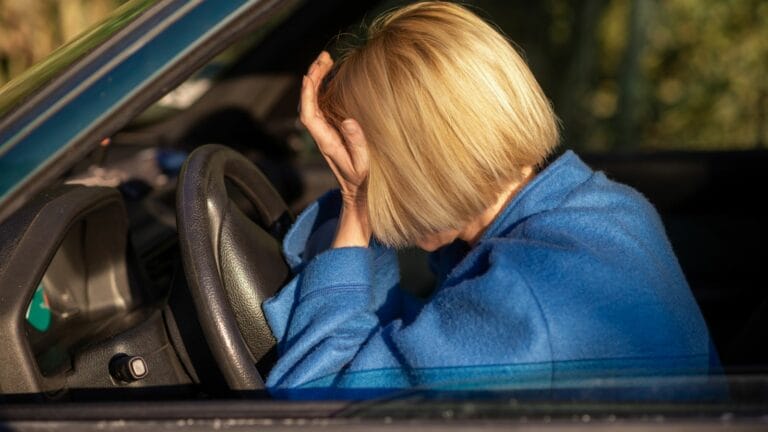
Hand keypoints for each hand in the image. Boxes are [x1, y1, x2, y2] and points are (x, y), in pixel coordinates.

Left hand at [300, 52, 370, 246]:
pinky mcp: (335, 133)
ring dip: (320, 81)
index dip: (308, 92)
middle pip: (310, 102)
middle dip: (314, 78)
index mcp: (326, 142)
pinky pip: (326, 107)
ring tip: (329, 61)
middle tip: (325, 57)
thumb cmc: (362, 184)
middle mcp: (323, 135)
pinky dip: (329, 90)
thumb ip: (356, 144)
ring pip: (316, 102)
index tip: (312, 73)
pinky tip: (337, 79)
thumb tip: (347, 119)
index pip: (309, 113)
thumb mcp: (363, 166)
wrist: (359, 199)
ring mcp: (328, 133)